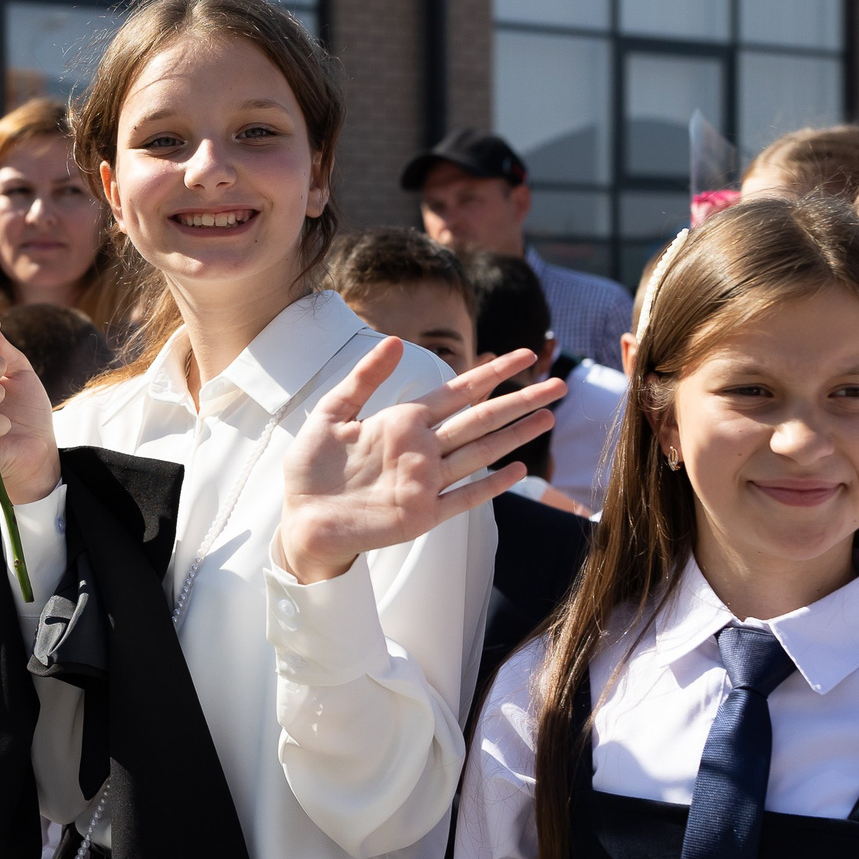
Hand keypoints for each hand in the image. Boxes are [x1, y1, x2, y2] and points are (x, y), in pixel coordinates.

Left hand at [275, 343, 566, 584]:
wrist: (300, 518)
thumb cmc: (311, 468)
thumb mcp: (331, 413)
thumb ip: (364, 378)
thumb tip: (397, 340)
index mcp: (403, 421)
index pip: (458, 391)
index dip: (491, 373)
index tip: (522, 355)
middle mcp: (422, 449)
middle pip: (480, 418)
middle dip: (518, 400)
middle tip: (558, 382)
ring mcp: (426, 482)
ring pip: (480, 453)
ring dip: (514, 435)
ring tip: (548, 416)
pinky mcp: (422, 514)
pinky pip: (463, 498)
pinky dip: (490, 485)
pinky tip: (517, 469)